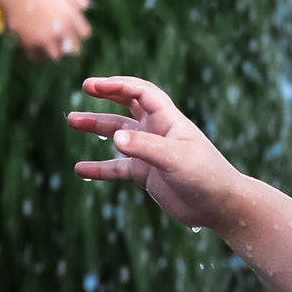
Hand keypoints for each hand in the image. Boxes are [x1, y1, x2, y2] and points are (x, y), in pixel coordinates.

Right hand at [0, 0, 91, 60]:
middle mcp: (62, 29)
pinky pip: (36, 57)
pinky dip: (34, 55)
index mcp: (71, 15)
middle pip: (73, 50)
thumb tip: (86, 5)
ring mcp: (46, 38)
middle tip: (61, 44)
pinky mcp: (31, 43)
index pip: (84, 33)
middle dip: (67, 46)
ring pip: (55, 56)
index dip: (78, 32)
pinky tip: (32, 49)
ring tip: (45, 48)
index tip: (71, 30)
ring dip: (51, 53)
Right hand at [67, 77, 244, 233]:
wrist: (219, 206)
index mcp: (167, 119)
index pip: (140, 92)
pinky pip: (118, 168)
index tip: (93, 86)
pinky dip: (100, 168)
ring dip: (96, 128)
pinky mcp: (147, 175)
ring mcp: (151, 153)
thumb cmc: (205, 176)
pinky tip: (81, 169)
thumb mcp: (175, 158)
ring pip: (118, 135)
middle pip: (127, 106)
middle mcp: (157, 132)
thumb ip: (145, 147)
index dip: (117, 85)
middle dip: (106, 96)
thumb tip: (115, 138)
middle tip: (84, 88)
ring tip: (72, 121)